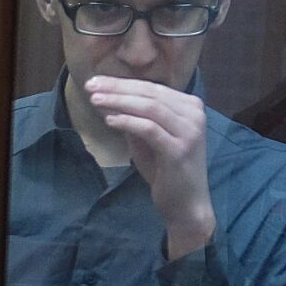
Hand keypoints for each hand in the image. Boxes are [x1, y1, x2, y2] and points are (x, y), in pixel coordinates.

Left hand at [86, 75, 215, 257]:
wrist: (186, 204)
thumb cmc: (166, 170)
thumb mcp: (147, 139)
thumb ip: (133, 118)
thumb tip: (106, 98)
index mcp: (189, 107)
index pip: (151, 88)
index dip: (121, 83)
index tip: (94, 82)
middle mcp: (194, 115)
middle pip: (149, 93)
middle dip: (116, 88)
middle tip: (90, 86)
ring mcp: (190, 131)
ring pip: (149, 107)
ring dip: (119, 101)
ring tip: (95, 100)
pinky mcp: (179, 149)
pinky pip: (149, 129)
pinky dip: (127, 122)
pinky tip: (109, 120)